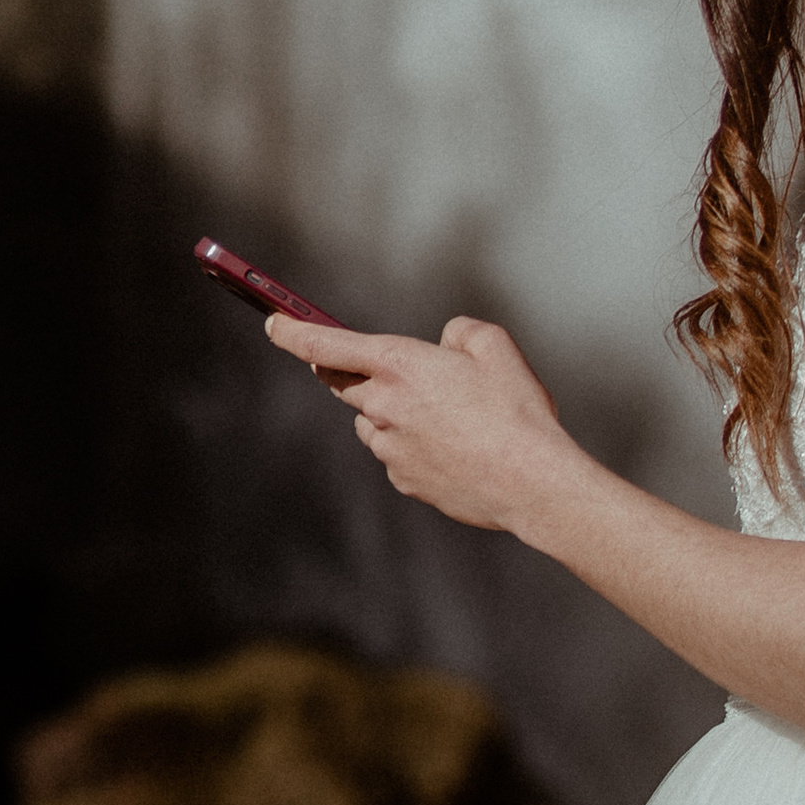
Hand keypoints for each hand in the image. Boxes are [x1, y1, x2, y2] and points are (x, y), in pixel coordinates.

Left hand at [266, 309, 573, 535]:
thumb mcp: (494, 345)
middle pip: (343, 383)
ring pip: (371, 421)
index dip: (292, 331)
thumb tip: (443, 344)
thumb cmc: (516, 410)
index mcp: (398, 364)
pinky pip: (394, 454)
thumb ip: (459, 332)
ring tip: (446, 416)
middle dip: (351, 371)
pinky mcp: (403, 479)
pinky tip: (454, 448)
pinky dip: (411, 446)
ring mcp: (389, 448)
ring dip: (389, 412)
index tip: (273, 323)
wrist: (532, 481)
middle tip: (386, 370)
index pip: (324, 343)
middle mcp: (383, 405)